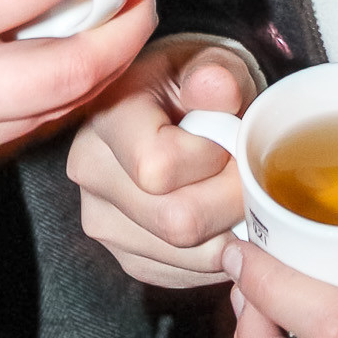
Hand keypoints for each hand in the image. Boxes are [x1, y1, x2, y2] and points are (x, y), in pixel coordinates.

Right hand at [68, 32, 262, 286]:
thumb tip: (217, 86)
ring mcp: (101, 220)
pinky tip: (217, 216)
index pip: (159, 167)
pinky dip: (214, 253)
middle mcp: (90, 172)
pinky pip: (184, 275)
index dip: (212, 159)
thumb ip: (216, 74)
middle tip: (247, 174)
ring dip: (227, 231)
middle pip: (176, 221)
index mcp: (106, 117)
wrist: (170, 109)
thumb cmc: (194, 84)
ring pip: (185, 255)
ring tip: (232, 191)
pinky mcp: (124, 255)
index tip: (229, 137)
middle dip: (231, 201)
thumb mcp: (210, 63)